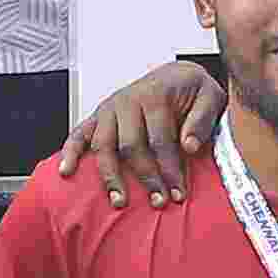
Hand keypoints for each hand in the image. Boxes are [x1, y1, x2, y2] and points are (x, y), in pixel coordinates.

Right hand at [61, 57, 227, 205]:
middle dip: (145, 177)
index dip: (169, 168)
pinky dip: (70, 151)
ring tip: (119, 201)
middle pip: (131, 145)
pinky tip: (66, 171)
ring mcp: (110, 108)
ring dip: (110, 175)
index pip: (160, 138)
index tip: (178, 194)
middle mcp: (128, 99)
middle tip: (158, 202)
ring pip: (103, 145)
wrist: (176, 75)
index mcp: (155, 94)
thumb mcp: (210, 95)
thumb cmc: (192, 90)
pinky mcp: (98, 116)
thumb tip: (189, 146)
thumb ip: (202, 119)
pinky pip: (79, 133)